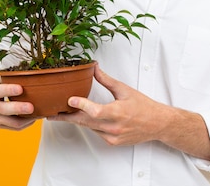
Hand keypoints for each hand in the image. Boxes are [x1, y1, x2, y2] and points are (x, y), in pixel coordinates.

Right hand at [0, 70, 37, 129]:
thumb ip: (7, 78)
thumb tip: (28, 75)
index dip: (9, 90)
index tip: (20, 88)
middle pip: (4, 110)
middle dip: (18, 109)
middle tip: (31, 107)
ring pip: (10, 122)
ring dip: (25, 120)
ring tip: (38, 114)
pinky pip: (12, 127)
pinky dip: (23, 124)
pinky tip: (32, 119)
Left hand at [48, 64, 166, 145]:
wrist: (157, 124)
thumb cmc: (143, 106)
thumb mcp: (125, 90)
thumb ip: (106, 80)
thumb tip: (94, 68)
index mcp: (118, 111)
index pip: (96, 110)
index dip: (82, 105)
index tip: (70, 100)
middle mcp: (114, 126)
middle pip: (86, 122)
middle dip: (67, 117)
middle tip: (52, 113)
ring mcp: (113, 136)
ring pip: (89, 127)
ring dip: (78, 120)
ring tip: (63, 113)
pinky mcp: (112, 142)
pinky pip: (96, 132)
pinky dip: (91, 124)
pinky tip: (89, 118)